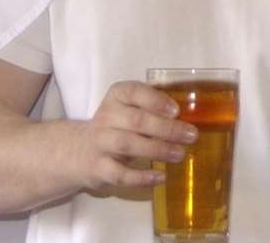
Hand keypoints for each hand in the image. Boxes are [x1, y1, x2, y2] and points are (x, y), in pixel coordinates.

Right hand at [69, 80, 195, 192]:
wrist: (78, 151)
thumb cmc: (116, 126)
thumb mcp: (129, 110)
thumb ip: (152, 109)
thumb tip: (189, 118)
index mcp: (116, 97)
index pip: (132, 91)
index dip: (155, 100)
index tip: (176, 110)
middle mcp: (105, 117)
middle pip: (136, 121)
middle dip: (166, 128)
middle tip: (191, 135)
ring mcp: (100, 143)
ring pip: (127, 145)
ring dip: (157, 149)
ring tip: (180, 154)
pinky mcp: (98, 168)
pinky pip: (119, 174)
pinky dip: (141, 177)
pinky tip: (160, 177)